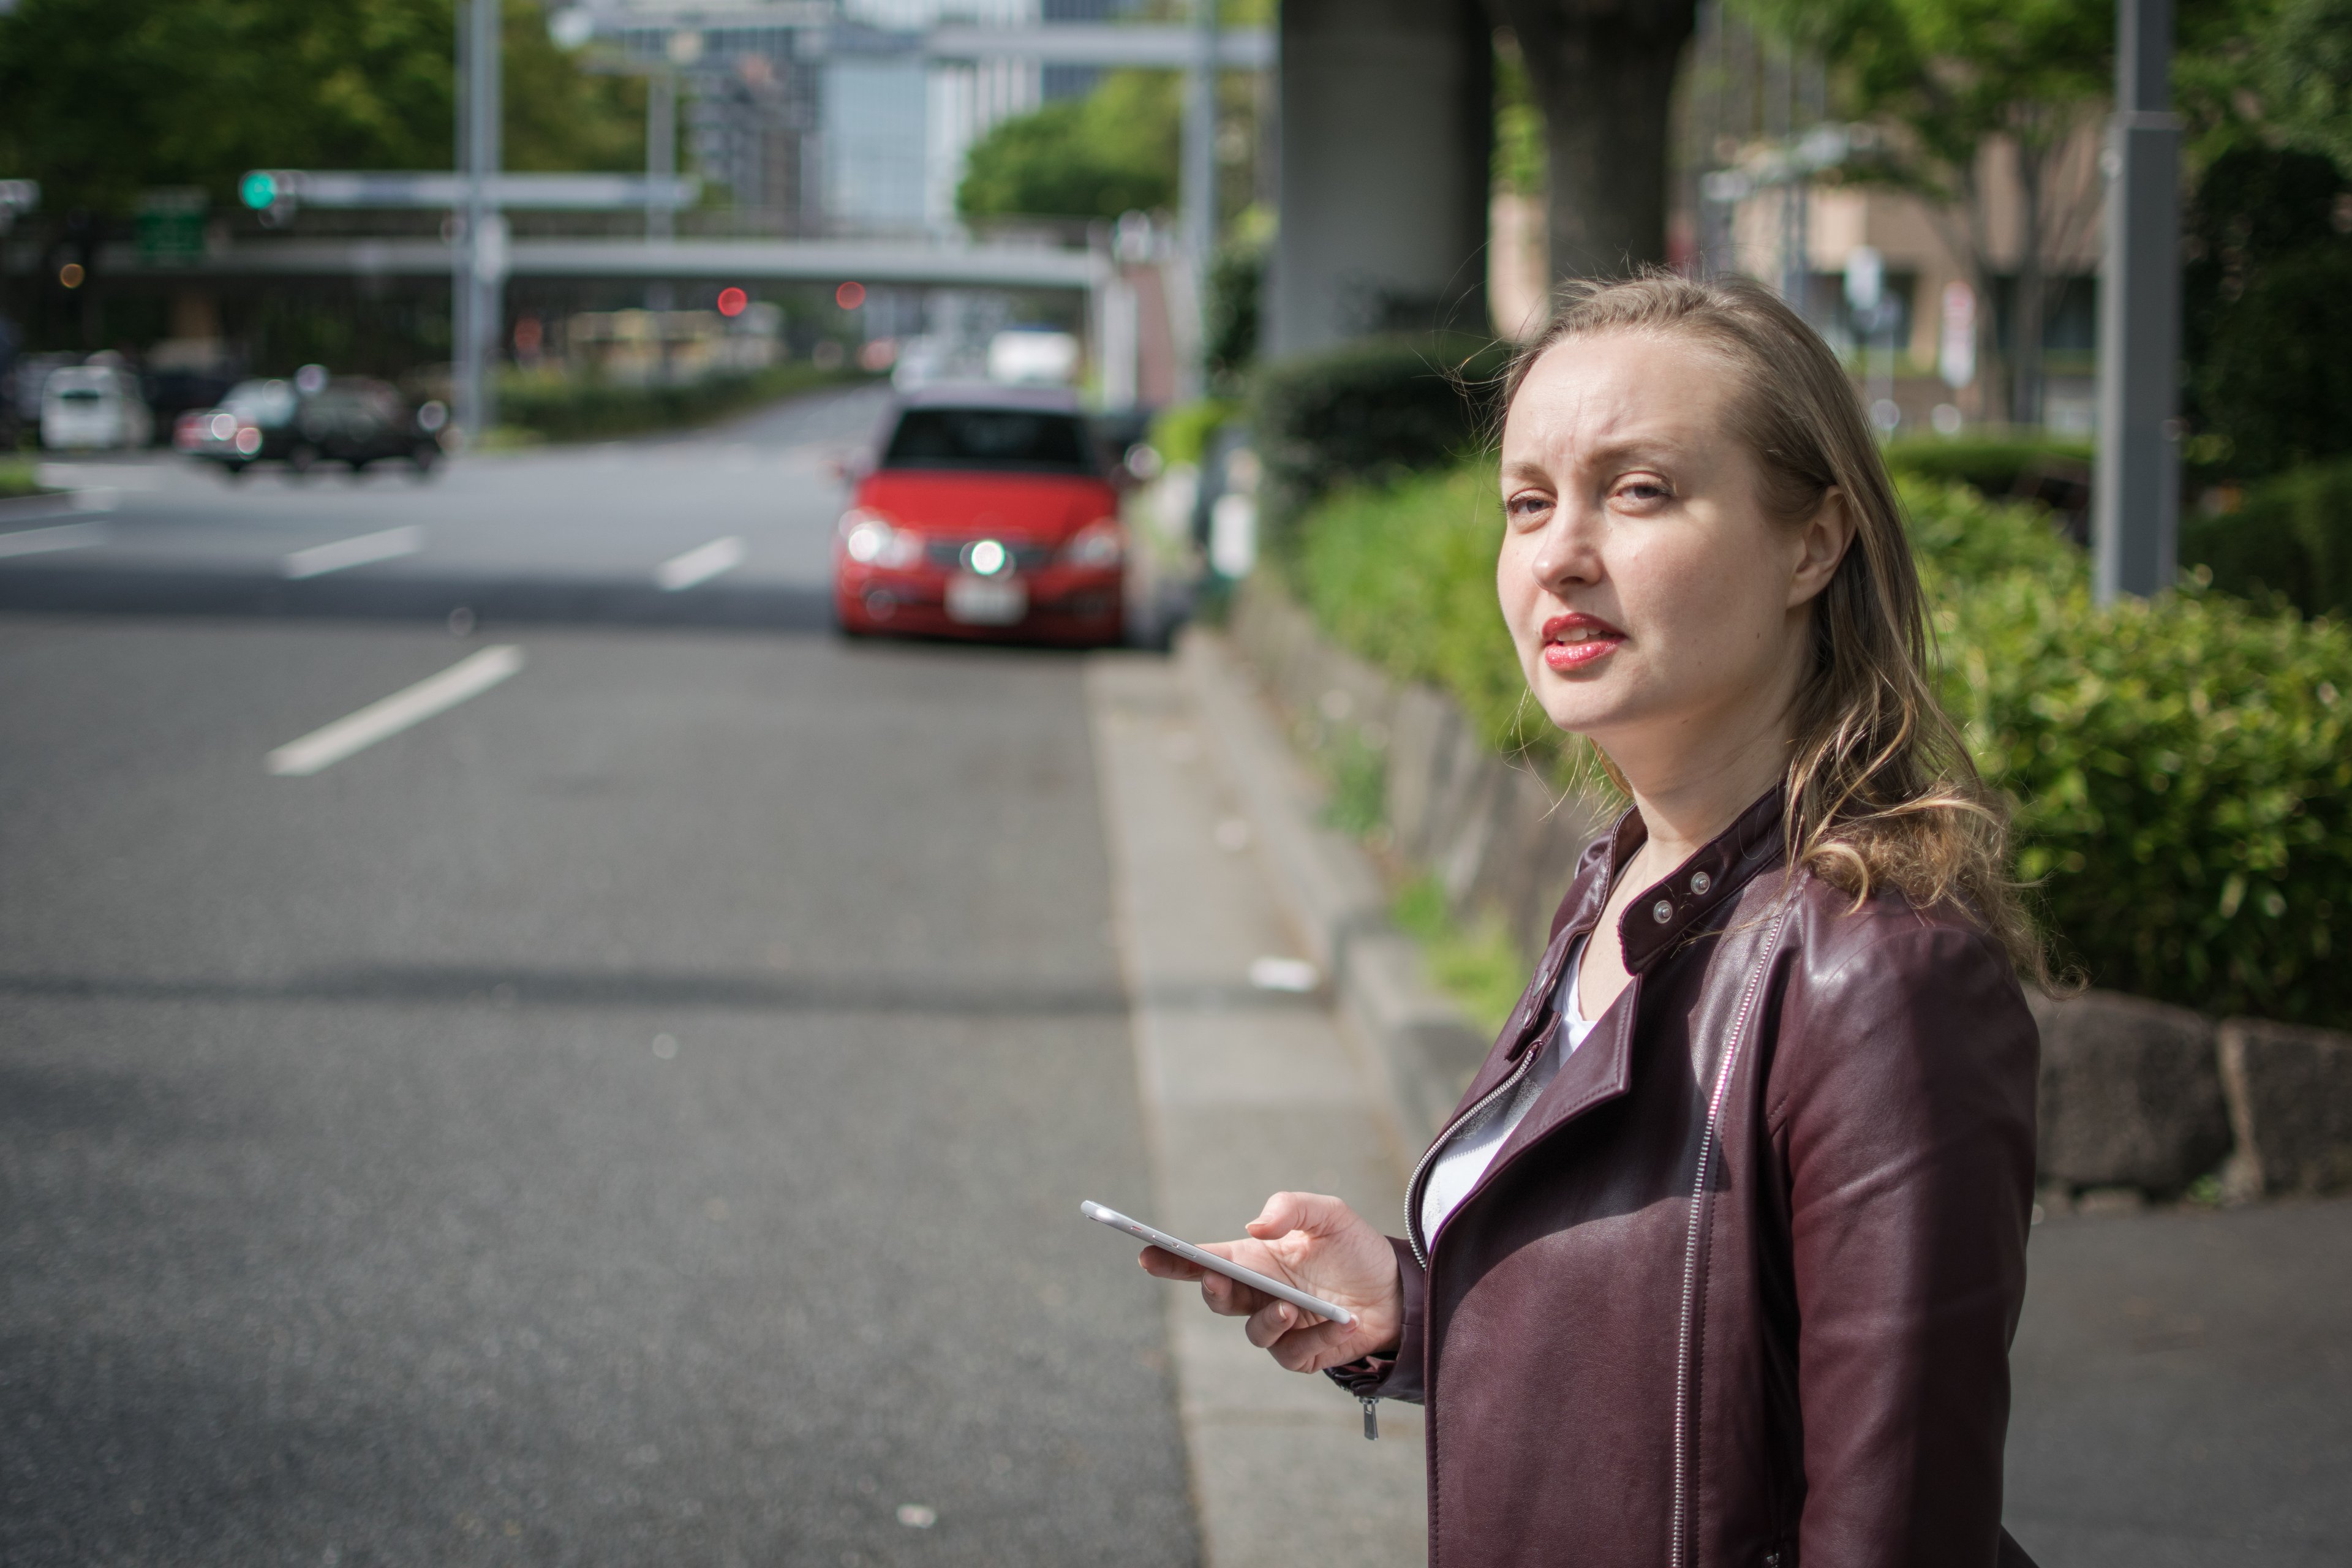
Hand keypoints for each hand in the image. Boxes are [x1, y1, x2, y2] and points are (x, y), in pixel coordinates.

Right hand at [1138, 1191, 1402, 1372]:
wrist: (1397, 1291)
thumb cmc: (1355, 1250)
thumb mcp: (1329, 1214)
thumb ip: (1290, 1208)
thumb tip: (1254, 1227)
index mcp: (1254, 1258)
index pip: (1203, 1259)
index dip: (1171, 1258)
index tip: (1146, 1252)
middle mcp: (1259, 1294)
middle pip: (1217, 1298)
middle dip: (1212, 1289)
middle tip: (1217, 1279)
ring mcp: (1279, 1327)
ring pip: (1254, 1332)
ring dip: (1268, 1320)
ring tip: (1293, 1308)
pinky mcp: (1302, 1354)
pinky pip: (1292, 1354)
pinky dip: (1314, 1339)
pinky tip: (1341, 1325)